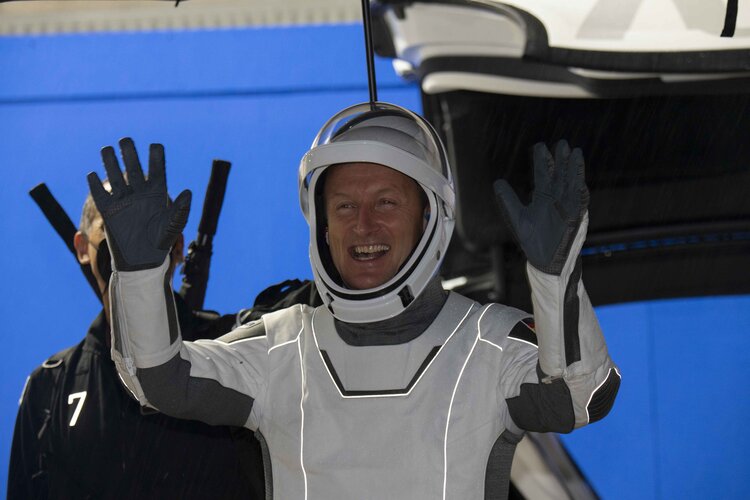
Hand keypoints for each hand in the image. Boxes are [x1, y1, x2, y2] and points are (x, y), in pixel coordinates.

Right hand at [86, 138, 191, 271]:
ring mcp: (123, 200)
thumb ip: (180, 209)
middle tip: (126, 140)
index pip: (157, 170)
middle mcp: (140, 193)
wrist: (142, 263)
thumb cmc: (160, 244)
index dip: (156, 157)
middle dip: (129, 153)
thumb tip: (188, 192)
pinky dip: (95, 185)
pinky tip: (92, 175)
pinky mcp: (108, 211)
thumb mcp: (172, 226)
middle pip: (134, 167)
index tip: (155, 146)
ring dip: (110, 162)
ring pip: (115, 176)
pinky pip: (100, 194)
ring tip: (107, 149)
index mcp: (157, 193)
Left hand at [493, 140, 588, 274]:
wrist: (545, 260)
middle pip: (560, 174)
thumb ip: (508, 200)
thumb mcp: (517, 217)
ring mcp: (567, 206)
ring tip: (575, 152)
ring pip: (571, 183)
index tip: (541, 146)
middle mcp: (556, 198)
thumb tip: (497, 182)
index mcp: (543, 197)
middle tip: (562, 143)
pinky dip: (579, 188)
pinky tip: (579, 179)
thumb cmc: (533, 240)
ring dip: (573, 169)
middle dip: (561, 160)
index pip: (544, 174)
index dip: (543, 161)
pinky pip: (579, 200)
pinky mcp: (574, 216)